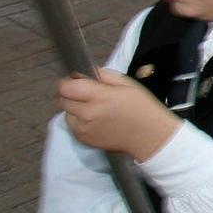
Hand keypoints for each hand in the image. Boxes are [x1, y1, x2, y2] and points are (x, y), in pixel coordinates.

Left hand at [58, 70, 180, 162]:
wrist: (149, 137)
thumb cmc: (142, 108)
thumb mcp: (128, 84)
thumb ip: (103, 75)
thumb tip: (83, 74)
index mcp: (100, 97)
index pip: (66, 87)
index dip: (69, 81)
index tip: (77, 80)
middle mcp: (87, 114)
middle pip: (63, 99)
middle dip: (71, 93)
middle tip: (86, 93)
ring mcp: (83, 129)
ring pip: (66, 112)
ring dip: (74, 107)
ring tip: (93, 108)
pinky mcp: (82, 139)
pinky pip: (72, 124)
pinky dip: (79, 120)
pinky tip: (95, 119)